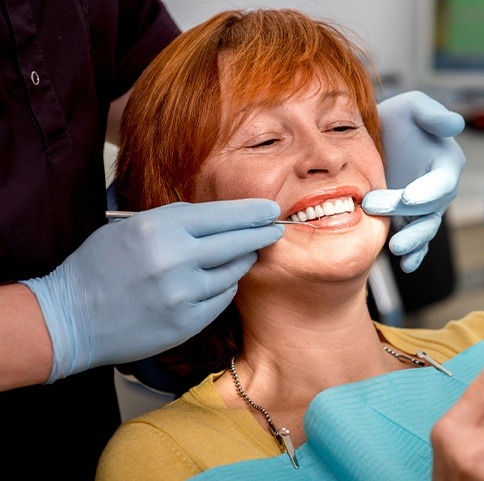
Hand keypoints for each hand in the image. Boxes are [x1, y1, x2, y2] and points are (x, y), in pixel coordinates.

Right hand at [21, 200, 282, 382]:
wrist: (70, 319)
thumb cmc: (98, 267)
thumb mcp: (130, 228)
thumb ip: (174, 221)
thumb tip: (217, 219)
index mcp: (159, 228)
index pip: (222, 215)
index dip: (251, 212)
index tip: (270, 209)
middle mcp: (175, 259)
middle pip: (237, 242)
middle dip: (261, 234)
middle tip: (275, 229)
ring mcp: (183, 294)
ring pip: (233, 272)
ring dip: (242, 261)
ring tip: (244, 254)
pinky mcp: (186, 322)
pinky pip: (222, 298)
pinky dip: (225, 287)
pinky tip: (219, 281)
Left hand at [362, 91, 465, 272]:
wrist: (374, 137)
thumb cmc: (397, 119)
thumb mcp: (412, 106)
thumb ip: (432, 114)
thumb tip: (455, 124)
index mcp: (445, 163)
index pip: (442, 182)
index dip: (428, 191)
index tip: (409, 197)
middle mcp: (438, 190)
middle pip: (429, 208)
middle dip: (405, 212)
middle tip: (373, 207)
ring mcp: (423, 208)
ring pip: (424, 229)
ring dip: (413, 241)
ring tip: (396, 249)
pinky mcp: (408, 220)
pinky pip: (416, 240)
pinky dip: (414, 255)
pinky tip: (405, 265)